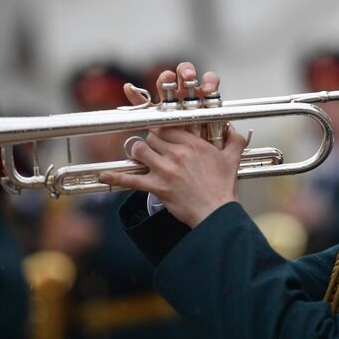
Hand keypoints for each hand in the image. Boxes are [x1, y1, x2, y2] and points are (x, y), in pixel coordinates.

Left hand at [99, 62, 248, 226]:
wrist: (216, 212)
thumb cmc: (223, 187)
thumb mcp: (232, 159)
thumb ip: (234, 140)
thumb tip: (235, 131)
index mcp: (193, 143)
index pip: (168, 125)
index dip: (163, 128)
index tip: (161, 131)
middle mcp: (177, 153)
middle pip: (151, 136)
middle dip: (151, 141)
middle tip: (154, 148)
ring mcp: (165, 170)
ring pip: (140, 150)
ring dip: (138, 152)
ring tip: (142, 157)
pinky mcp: (157, 187)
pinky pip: (131, 179)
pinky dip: (116, 176)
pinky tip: (103, 174)